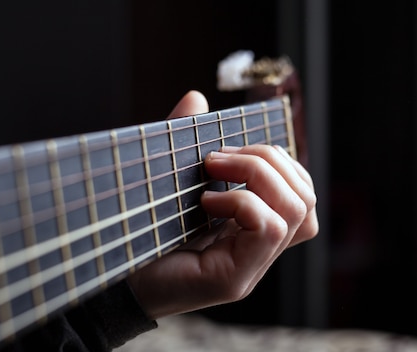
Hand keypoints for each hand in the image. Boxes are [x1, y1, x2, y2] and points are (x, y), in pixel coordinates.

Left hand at [126, 91, 318, 318]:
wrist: (109, 278)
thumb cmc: (139, 227)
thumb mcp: (169, 176)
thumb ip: (185, 140)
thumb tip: (197, 97)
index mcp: (252, 228)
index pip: (302, 196)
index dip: (281, 163)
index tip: (230, 151)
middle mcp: (259, 251)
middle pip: (306, 197)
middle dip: (269, 160)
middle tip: (217, 158)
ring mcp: (251, 268)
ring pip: (297, 210)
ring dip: (257, 176)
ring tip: (211, 174)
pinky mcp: (234, 280)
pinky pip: (269, 227)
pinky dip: (240, 202)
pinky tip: (205, 202)